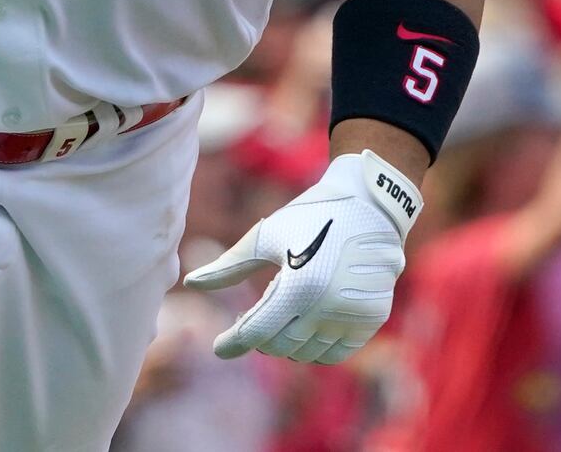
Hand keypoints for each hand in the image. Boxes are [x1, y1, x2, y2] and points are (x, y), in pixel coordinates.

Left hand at [182, 151, 419, 363]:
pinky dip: (317, 347)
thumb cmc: (310, 216)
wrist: (370, 205)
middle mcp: (327, 308)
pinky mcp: (371, 319)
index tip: (219, 347)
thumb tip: (189, 283)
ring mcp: (352, 316)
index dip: (232, 343)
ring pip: (307, 354)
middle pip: (279, 346)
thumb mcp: (265, 236)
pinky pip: (336, 353)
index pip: (255, 333)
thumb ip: (228, 266)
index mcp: (297, 286)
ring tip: (282, 318)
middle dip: (261, 337)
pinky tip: (307, 326)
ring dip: (288, 344)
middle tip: (252, 322)